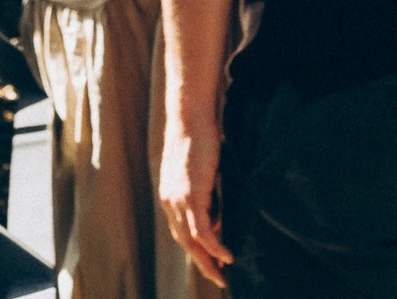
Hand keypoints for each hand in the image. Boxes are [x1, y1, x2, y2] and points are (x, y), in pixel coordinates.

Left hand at [157, 114, 230, 285]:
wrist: (191, 118)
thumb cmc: (200, 138)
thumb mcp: (203, 174)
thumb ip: (207, 197)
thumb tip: (217, 220)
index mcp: (170, 197)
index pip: (181, 232)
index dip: (195, 250)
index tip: (210, 263)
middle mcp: (169, 202)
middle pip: (184, 243)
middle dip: (201, 263)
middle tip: (217, 278)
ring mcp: (178, 200)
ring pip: (192, 241)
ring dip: (208, 261)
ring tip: (223, 274)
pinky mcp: (190, 196)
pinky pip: (202, 231)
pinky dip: (215, 246)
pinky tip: (227, 256)